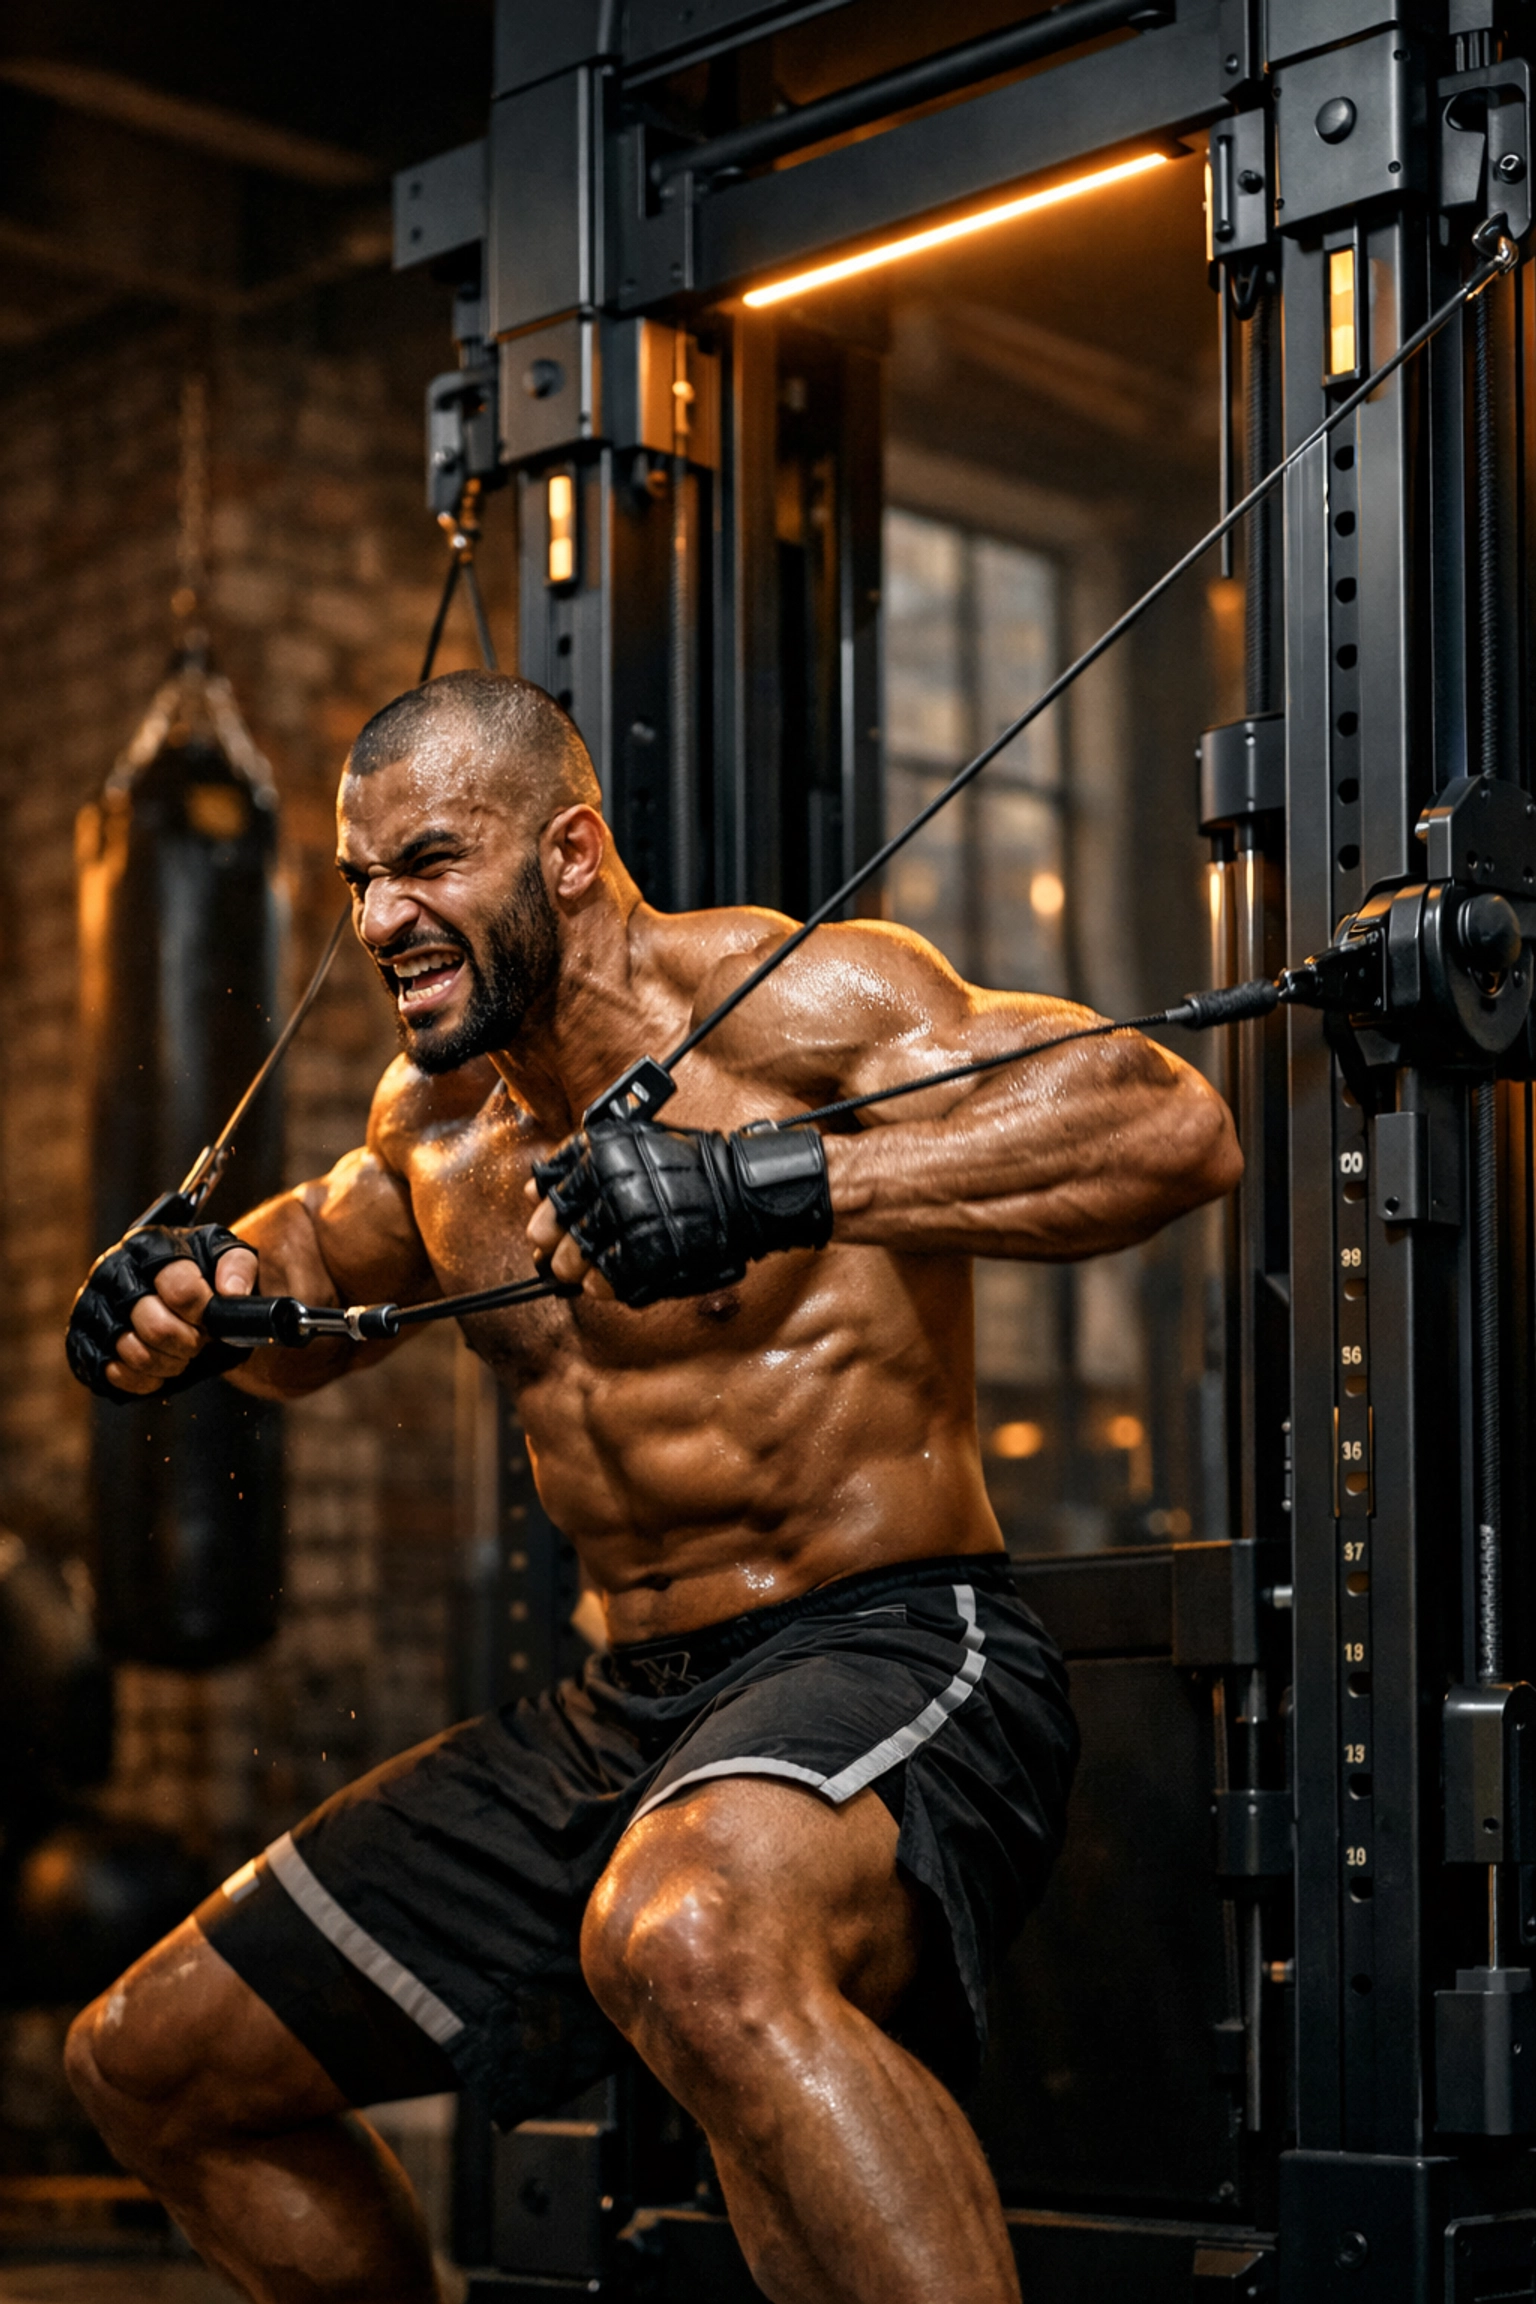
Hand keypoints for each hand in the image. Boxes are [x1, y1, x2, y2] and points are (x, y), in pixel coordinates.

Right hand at [66, 1225, 258, 1400]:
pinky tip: (158, 1368)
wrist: (172, 1295)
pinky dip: (143, 1379)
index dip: (204, 1314)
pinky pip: (112, 1372)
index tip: (212, 1318)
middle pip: (156, 1326)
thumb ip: (238, 1266)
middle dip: (189, 1342)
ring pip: (133, 1351)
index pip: (181, 1290)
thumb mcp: (227, 1257)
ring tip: (181, 1353)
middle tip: (199, 1340)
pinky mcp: (81, 1338)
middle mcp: (112, 1270)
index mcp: (149, 1245)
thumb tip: (230, 1292)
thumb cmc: (202, 1274)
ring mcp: (91, 1305)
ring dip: (169, 1363)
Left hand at [527, 1119, 832, 1308]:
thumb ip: (582, 1162)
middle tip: (564, 1254)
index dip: (548, 1212)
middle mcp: (607, 1183)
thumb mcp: (632, 1141)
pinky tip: (608, 1281)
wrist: (740, 1191)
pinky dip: (602, 1285)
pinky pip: (604, 1281)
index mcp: (600, 1151)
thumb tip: (535, 1188)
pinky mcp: (641, 1257)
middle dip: (557, 1246)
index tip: (547, 1224)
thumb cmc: (690, 1167)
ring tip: (592, 1268)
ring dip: (578, 1268)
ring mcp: (624, 1221)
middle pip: (554, 1229)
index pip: (551, 1189)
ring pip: (573, 1259)